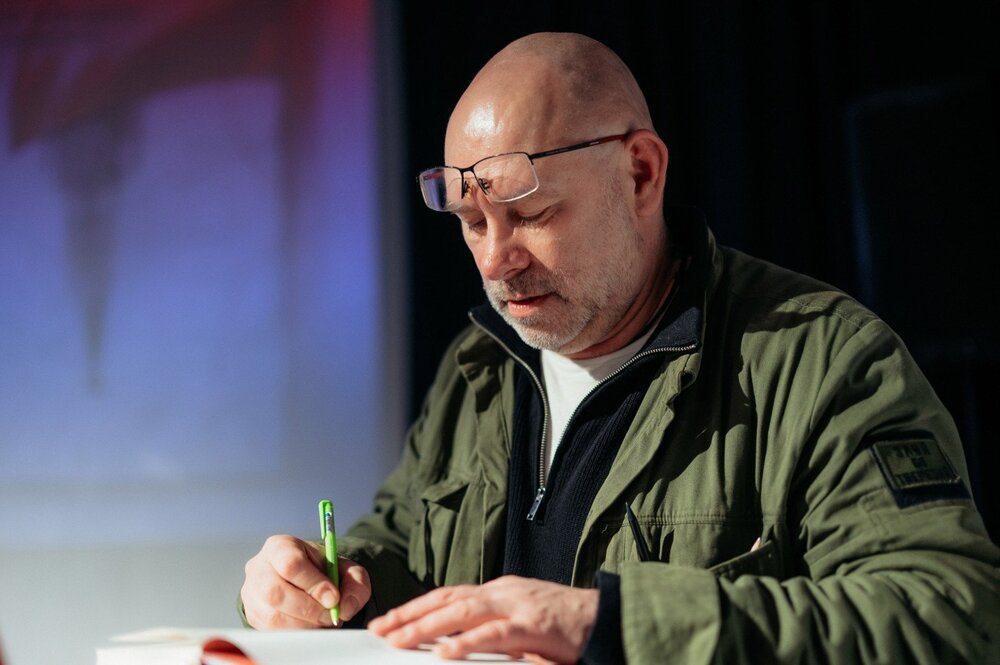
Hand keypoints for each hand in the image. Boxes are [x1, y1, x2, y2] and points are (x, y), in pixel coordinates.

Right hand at [241, 534, 370, 628]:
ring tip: (322, 619)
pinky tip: (309, 624)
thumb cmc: (324, 571)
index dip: (313, 584)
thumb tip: (344, 606)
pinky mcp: (252, 614)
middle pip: (275, 592)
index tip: (333, 597)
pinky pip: (271, 631)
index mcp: (280, 546)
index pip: (291, 564)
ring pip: (273, 616)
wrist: (308, 581)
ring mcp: (251, 593)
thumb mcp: (346, 568)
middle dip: (308, 609)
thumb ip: (355, 581)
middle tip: (330, 615)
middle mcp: (259, 567)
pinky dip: (295, 632)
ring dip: (304, 624)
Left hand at [368, 575, 598, 663]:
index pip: (449, 594)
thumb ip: (493, 631)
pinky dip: (467, 643)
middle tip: (381, 629)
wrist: (607, 616)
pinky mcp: (533, 625)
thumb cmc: (567, 625)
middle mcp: (503, 592)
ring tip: (399, 640)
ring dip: (426, 626)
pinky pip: (494, 634)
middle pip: (447, 599)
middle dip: (410, 614)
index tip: (389, 620)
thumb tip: (456, 645)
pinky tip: (445, 653)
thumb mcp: (522, 623)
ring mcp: (517, 605)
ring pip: (462, 612)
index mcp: (499, 591)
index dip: (417, 606)